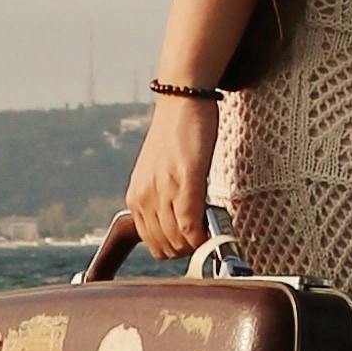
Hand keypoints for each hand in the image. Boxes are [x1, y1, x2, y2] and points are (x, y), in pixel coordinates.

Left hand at [122, 87, 220, 260]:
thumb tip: (178, 224)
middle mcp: (144, 199)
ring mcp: (163, 192)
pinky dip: (205, 235)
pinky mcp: (185, 183)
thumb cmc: (175, 135)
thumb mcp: (158, 172)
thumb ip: (162, 199)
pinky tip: (215, 225)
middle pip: (166, 249)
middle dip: (188, 248)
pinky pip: (191, 227)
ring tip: (210, 222)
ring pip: (179, 243)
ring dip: (198, 242)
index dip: (177, 248)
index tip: (194, 238)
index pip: (154, 245)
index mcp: (136, 198)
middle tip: (205, 230)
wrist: (181, 101)